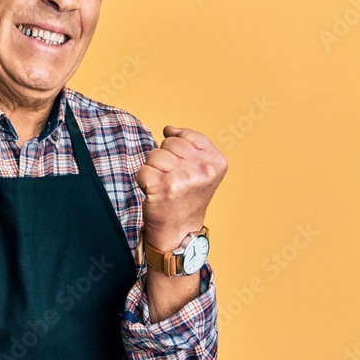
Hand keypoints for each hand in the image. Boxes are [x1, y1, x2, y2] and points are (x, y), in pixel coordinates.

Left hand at [136, 126, 226, 250]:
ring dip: (153, 170)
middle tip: (173, 180)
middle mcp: (203, 169)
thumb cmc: (188, 197)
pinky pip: (143, 170)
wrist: (180, 231)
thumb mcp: (202, 168)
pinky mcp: (163, 188)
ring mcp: (183, 179)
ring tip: (164, 186)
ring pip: (154, 155)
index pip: (185, 135)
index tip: (183, 168)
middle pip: (168, 143)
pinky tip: (155, 193)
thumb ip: (190, 143)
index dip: (178, 150)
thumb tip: (169, 129)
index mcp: (217, 161)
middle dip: (165, 159)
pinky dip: (143, 181)